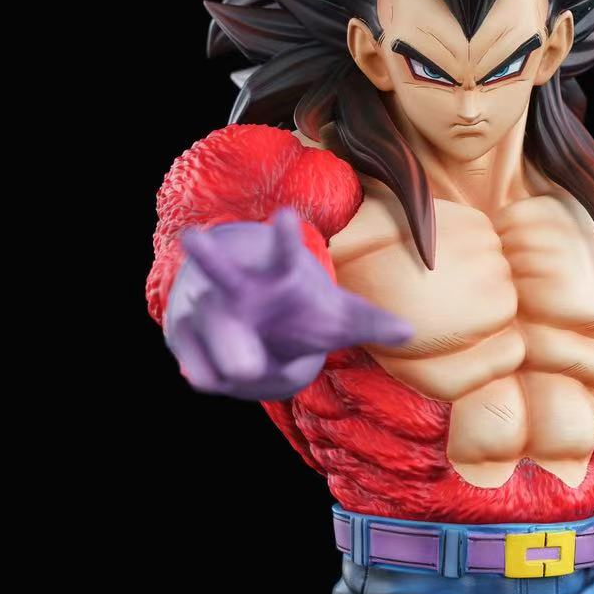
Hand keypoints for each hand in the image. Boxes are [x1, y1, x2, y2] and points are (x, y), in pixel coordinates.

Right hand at [164, 206, 411, 400]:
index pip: (285, 251)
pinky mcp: (183, 335)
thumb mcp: (338, 321)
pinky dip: (208, 372)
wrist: (256, 328)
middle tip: (193, 236)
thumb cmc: (303, 318)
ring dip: (224, 348)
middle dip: (208, 255)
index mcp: (278, 274)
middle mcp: (235, 283)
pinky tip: (212, 376)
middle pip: (221, 268)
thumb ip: (370, 323)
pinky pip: (194, 360)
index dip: (287, 236)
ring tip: (247, 367)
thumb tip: (409, 331)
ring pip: (207, 325)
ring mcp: (204, 308)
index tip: (286, 217)